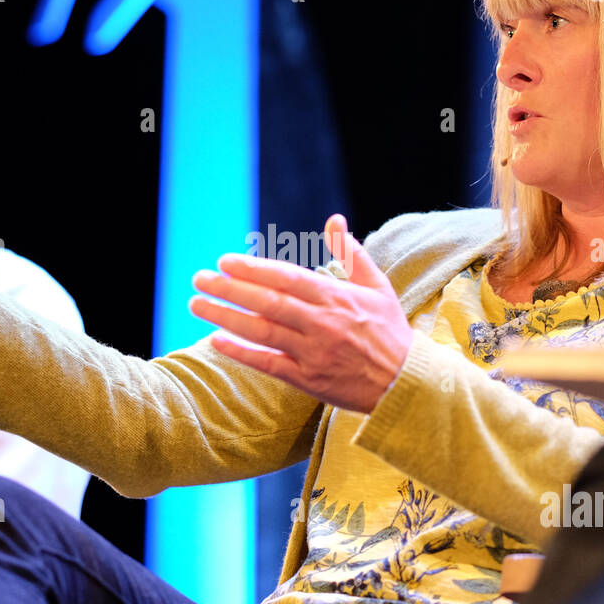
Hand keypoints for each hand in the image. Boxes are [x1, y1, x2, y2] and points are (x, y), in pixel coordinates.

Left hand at [189, 214, 413, 412]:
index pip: (286, 278)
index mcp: (337, 297)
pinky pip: (268, 363)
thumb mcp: (377, 286)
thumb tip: (335, 220)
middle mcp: (322, 323)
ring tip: (196, 304)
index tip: (225, 261)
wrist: (406, 383)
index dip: (253, 269)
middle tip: (199, 277)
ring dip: (226, 316)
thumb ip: (351, 253)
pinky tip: (216, 340)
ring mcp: (313, 353)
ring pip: (262, 331)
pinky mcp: (309, 380)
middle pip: (267, 302)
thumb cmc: (390, 331)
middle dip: (229, 288)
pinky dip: (241, 352)